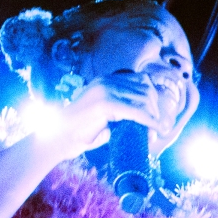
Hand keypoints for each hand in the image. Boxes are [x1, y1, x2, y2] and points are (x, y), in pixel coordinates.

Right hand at [47, 74, 170, 157]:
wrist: (59, 138)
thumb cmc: (82, 131)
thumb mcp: (107, 115)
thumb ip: (124, 110)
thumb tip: (151, 119)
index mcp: (106, 80)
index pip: (141, 80)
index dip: (153, 98)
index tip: (157, 116)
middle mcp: (107, 80)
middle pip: (146, 89)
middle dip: (155, 109)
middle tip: (158, 128)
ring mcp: (105, 89)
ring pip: (144, 99)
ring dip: (153, 118)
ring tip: (153, 134)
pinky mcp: (106, 103)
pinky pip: (137, 112)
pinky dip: (150, 121)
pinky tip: (156, 130)